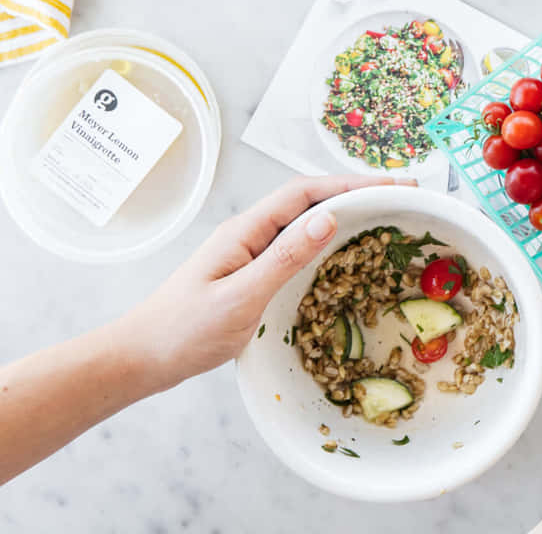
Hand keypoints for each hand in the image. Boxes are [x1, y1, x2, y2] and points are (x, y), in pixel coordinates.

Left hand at [108, 175, 397, 391]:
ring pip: (304, 222)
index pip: (306, 192)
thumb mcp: (240, 299)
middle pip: (310, 200)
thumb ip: (284, 259)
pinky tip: (345, 252)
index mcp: (245, 231)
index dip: (352, 183)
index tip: (393, 185)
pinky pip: (296, 246)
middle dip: (357, 192)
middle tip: (402, 196)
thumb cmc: (183, 332)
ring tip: (385, 216)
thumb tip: (329, 218)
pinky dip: (328, 240)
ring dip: (345, 213)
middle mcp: (249, 235)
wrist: (139, 359)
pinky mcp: (249, 274)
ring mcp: (248, 253)